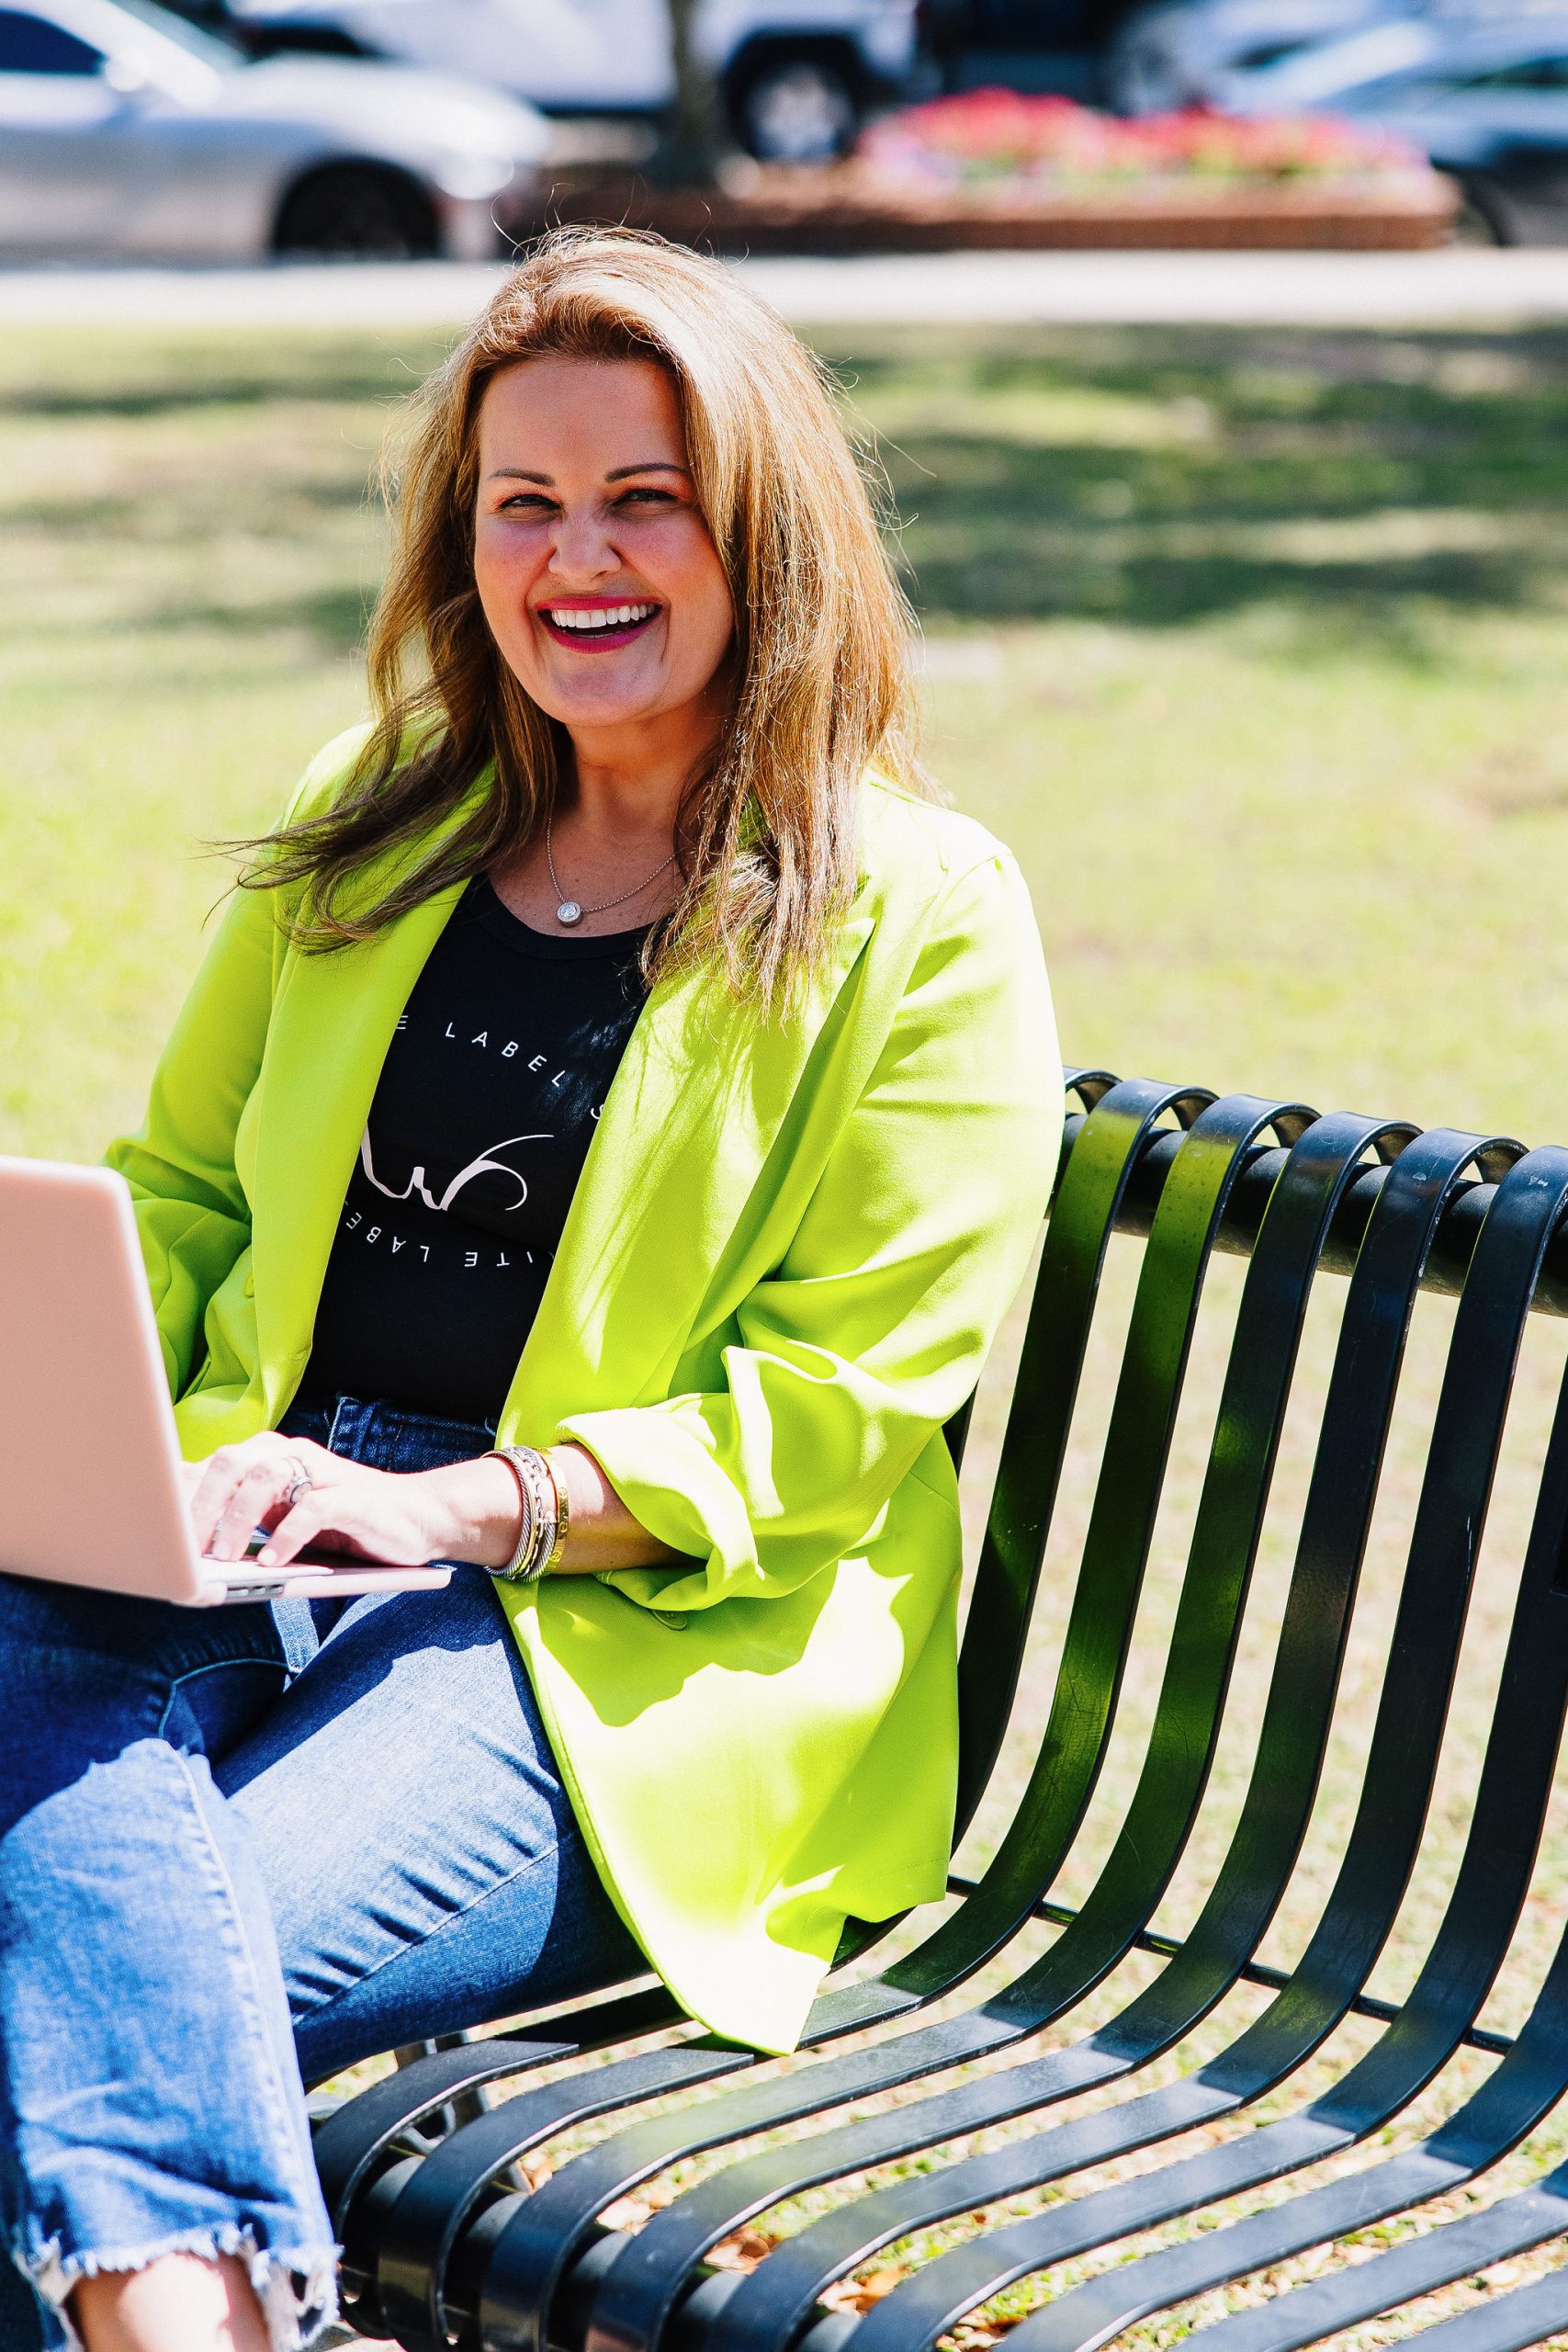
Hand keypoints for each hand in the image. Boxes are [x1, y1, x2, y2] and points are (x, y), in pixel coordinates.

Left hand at [182, 1432, 522, 1570]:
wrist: (420, 1520)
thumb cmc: (345, 1527)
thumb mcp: (287, 1521)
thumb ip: (247, 1521)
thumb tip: (187, 1543)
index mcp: (271, 1458)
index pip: (213, 1463)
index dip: (178, 1493)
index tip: (151, 1529)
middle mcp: (294, 1455)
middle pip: (230, 1462)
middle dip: (198, 1506)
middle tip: (181, 1550)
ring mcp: (324, 1472)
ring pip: (265, 1478)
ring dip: (236, 1520)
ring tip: (221, 1557)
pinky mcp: (353, 1498)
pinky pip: (312, 1509)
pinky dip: (286, 1536)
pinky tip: (272, 1563)